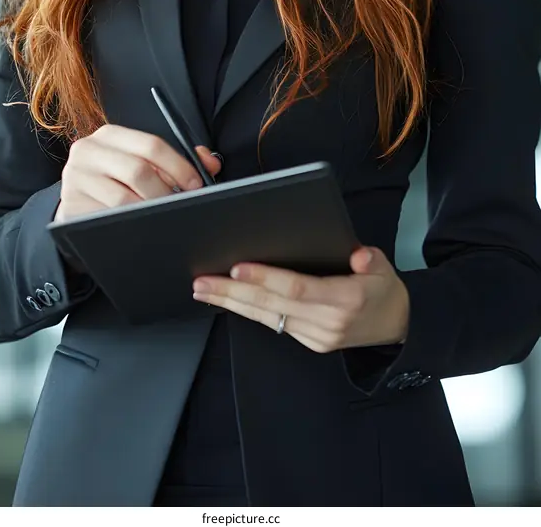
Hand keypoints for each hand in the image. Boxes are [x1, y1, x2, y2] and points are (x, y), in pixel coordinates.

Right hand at [55, 130, 220, 222]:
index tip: (196, 184)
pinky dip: (130, 225)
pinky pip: (107, 220)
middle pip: (138, 171)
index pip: (151, 145)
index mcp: (109, 135)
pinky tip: (141, 228)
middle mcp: (87, 151)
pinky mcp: (69, 207)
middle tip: (181, 206)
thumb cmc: (117, 180)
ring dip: (150, 211)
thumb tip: (210, 163)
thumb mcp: (142, 162)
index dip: (179, 166)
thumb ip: (176, 159)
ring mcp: (75, 179)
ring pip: (123, 199)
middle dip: (166, 192)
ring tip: (164, 218)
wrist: (78, 202)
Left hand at [191, 246, 409, 352]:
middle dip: (233, 293)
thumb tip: (358, 257)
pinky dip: (249, 311)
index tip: (237, 267)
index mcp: (345, 300)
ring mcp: (316, 336)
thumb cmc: (384, 291)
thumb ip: (370, 261)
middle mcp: (327, 322)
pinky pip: (274, 324)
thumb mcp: (385, 269)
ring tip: (204, 290)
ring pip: (267, 318)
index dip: (265, 278)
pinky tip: (229, 300)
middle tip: (202, 281)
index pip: (297, 288)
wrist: (398, 328)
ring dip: (233, 304)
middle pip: (272, 306)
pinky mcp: (310, 342)